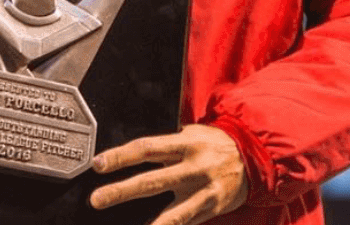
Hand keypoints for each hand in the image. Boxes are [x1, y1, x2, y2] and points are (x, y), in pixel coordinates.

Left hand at [89, 124, 247, 224]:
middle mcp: (193, 167)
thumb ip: (167, 146)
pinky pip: (185, 223)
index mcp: (185, 143)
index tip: (98, 164)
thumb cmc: (214, 143)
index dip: (121, 156)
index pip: (146, 148)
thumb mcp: (191, 134)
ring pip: (171, 212)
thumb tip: (135, 154)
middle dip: (121, 191)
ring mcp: (202, 192)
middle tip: (96, 199)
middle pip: (152, 180)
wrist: (253, 157)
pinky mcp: (209, 209)